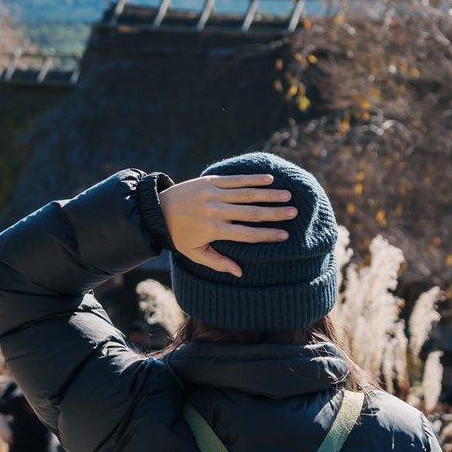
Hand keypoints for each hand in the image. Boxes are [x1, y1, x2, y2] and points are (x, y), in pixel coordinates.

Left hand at [158, 174, 294, 276]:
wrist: (158, 210)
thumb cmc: (179, 235)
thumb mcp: (195, 253)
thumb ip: (218, 262)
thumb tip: (240, 272)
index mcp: (214, 230)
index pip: (247, 234)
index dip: (267, 235)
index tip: (285, 235)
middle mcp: (215, 211)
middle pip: (251, 213)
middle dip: (274, 213)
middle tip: (293, 212)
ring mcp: (213, 194)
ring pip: (246, 194)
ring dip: (268, 194)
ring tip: (287, 195)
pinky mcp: (210, 181)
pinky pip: (235, 180)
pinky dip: (253, 179)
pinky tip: (269, 179)